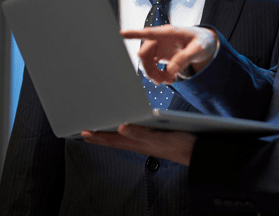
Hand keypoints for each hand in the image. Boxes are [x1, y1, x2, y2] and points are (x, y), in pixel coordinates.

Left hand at [81, 124, 195, 165]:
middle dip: (100, 137)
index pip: (112, 140)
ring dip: (111, 135)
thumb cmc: (178, 145)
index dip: (97, 137)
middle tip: (85, 133)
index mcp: (137, 143)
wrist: (195, 151)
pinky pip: (134, 135)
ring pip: (124, 139)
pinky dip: (126, 131)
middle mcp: (140, 142)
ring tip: (100, 132)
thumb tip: (120, 127)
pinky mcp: (155, 137)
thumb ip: (139, 134)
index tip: (83, 133)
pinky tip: (127, 129)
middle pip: (115, 140)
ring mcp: (147, 141)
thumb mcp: (157, 138)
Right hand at [122, 25, 217, 84]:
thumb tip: (171, 71)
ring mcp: (158, 46)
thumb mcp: (198, 49)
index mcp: (169, 33)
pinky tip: (168, 78)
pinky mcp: (159, 54)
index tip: (121, 33)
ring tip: (169, 80)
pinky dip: (157, 74)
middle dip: (150, 69)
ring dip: (154, 74)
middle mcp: (160, 38)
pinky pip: (151, 66)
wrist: (203, 43)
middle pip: (144, 53)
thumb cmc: (201, 41)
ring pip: (146, 62)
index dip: (135, 34)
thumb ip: (184, 58)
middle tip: (163, 81)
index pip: (149, 33)